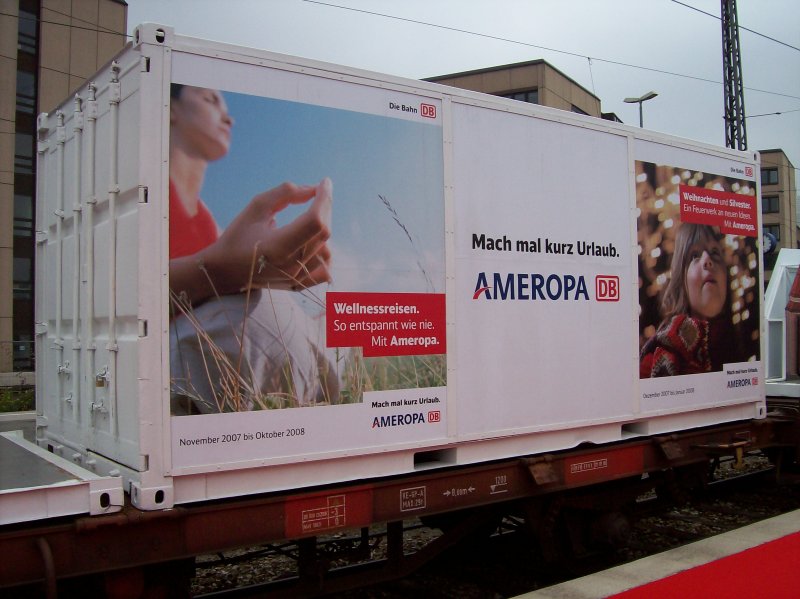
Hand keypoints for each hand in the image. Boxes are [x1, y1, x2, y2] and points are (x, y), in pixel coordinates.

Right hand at [203, 179, 332, 293]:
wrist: (225, 271)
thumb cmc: (238, 235)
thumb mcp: (256, 206)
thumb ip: (286, 193)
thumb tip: (313, 189)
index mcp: (276, 246)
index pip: (314, 221)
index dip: (323, 199)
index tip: (324, 183)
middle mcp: (289, 266)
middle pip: (322, 232)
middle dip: (324, 208)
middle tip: (317, 195)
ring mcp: (296, 279)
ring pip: (327, 251)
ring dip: (323, 230)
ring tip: (308, 220)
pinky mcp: (299, 286)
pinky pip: (325, 270)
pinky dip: (324, 253)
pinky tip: (312, 242)